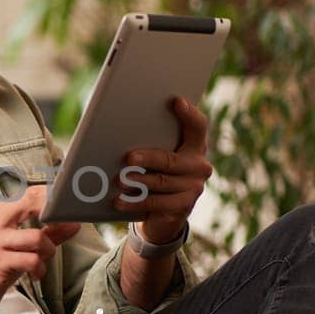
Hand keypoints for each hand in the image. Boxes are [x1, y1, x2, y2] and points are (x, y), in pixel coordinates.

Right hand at [0, 184, 80, 313]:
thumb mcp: (20, 246)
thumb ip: (48, 233)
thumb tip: (73, 224)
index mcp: (0, 213)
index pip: (31, 193)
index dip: (53, 198)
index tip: (67, 210)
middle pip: (33, 203)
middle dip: (54, 215)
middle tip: (62, 228)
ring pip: (37, 237)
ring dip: (48, 251)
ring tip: (42, 260)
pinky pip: (31, 260)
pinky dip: (39, 269)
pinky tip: (35, 273)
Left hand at [114, 96, 211, 243]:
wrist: (162, 212)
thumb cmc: (153, 172)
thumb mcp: (154, 154)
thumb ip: (148, 140)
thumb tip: (115, 129)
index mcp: (195, 145)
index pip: (197, 126)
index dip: (188, 114)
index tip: (175, 101)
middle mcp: (199, 164)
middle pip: (172, 160)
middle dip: (149, 158)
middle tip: (128, 158)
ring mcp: (194, 187)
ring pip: (163, 182)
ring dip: (138, 182)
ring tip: (119, 181)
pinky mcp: (184, 206)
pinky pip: (157, 203)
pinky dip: (135, 202)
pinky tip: (119, 200)